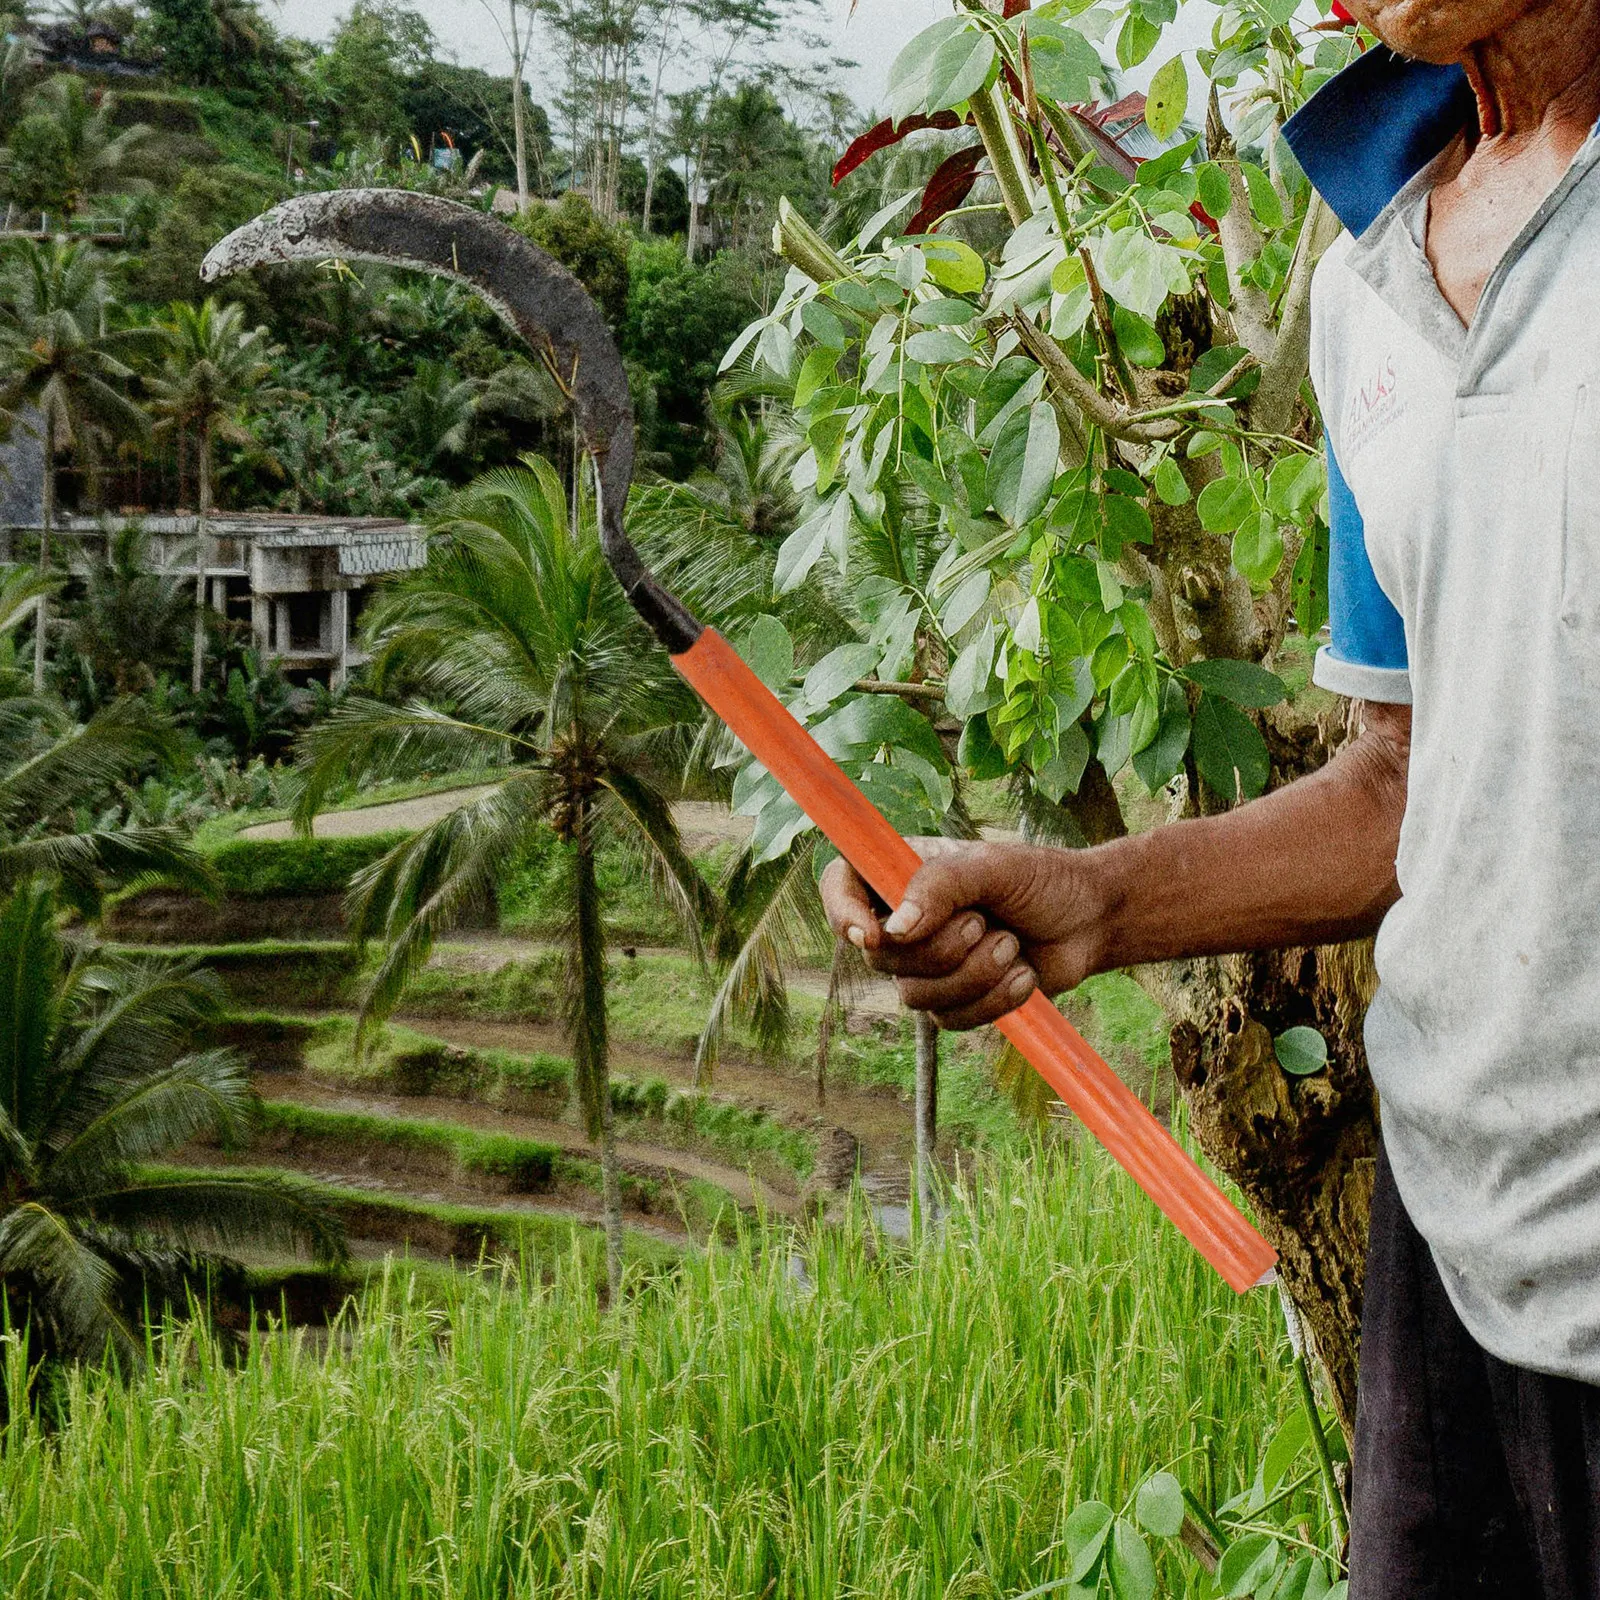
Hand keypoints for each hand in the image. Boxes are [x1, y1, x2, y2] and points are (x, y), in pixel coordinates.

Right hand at [819, 838, 1111, 1029]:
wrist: (1091, 920)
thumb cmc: (1041, 880)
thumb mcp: (992, 866)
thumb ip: (941, 887)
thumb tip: (893, 929)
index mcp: (899, 873)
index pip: (839, 889)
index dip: (842, 913)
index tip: (871, 935)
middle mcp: (903, 920)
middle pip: (879, 956)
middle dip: (939, 949)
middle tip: (984, 922)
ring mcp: (926, 965)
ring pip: (914, 996)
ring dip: (972, 975)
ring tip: (1012, 945)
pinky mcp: (955, 1001)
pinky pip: (949, 1021)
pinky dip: (992, 1001)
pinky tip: (1023, 976)